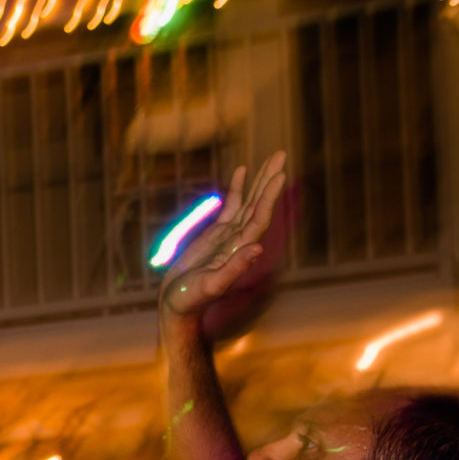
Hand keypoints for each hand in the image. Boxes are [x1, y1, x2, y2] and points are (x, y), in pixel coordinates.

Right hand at [158, 152, 287, 323]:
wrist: (177, 304)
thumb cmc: (191, 299)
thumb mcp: (212, 285)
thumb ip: (235, 268)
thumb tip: (257, 249)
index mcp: (241, 250)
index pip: (259, 218)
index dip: (269, 197)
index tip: (279, 175)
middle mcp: (241, 240)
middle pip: (259, 204)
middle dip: (270, 180)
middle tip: (281, 154)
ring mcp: (230, 235)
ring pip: (249, 202)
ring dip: (260, 180)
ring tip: (273, 158)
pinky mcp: (217, 234)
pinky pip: (231, 206)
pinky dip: (239, 188)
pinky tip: (243, 171)